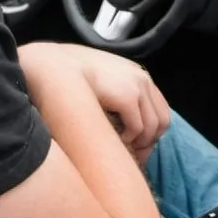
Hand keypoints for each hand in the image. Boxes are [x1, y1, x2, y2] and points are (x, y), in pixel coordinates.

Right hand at [62, 44, 170, 158]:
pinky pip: (138, 128)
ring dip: (138, 141)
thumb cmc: (70, 77)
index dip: (152, 132)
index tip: (138, 146)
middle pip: (162, 121)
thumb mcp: (99, 82)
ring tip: (119, 143)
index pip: (160, 110)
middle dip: (149, 141)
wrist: (54, 65)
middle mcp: (142, 79)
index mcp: (137, 75)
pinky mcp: (128, 95)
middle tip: (132, 152)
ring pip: (153, 127)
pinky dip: (128, 138)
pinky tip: (113, 137)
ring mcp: (137, 86)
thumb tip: (122, 123)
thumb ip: (114, 97)